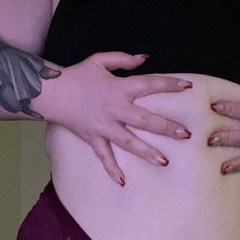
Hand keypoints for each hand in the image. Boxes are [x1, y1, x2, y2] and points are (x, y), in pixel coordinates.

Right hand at [45, 52, 192, 185]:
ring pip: (129, 142)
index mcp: (119, 88)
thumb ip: (123, 59)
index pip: (149, 84)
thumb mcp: (99, 60)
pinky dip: (112, 170)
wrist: (51, 92)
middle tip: (186, 135)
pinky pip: (104, 157)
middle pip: (144, 120)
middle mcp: (114, 109)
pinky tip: (123, 182)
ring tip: (165, 162)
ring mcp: (104, 127)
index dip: (169, 84)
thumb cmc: (77, 75)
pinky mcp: (93, 139)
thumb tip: (146, 57)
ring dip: (147, 152)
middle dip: (166, 127)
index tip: (188, 87)